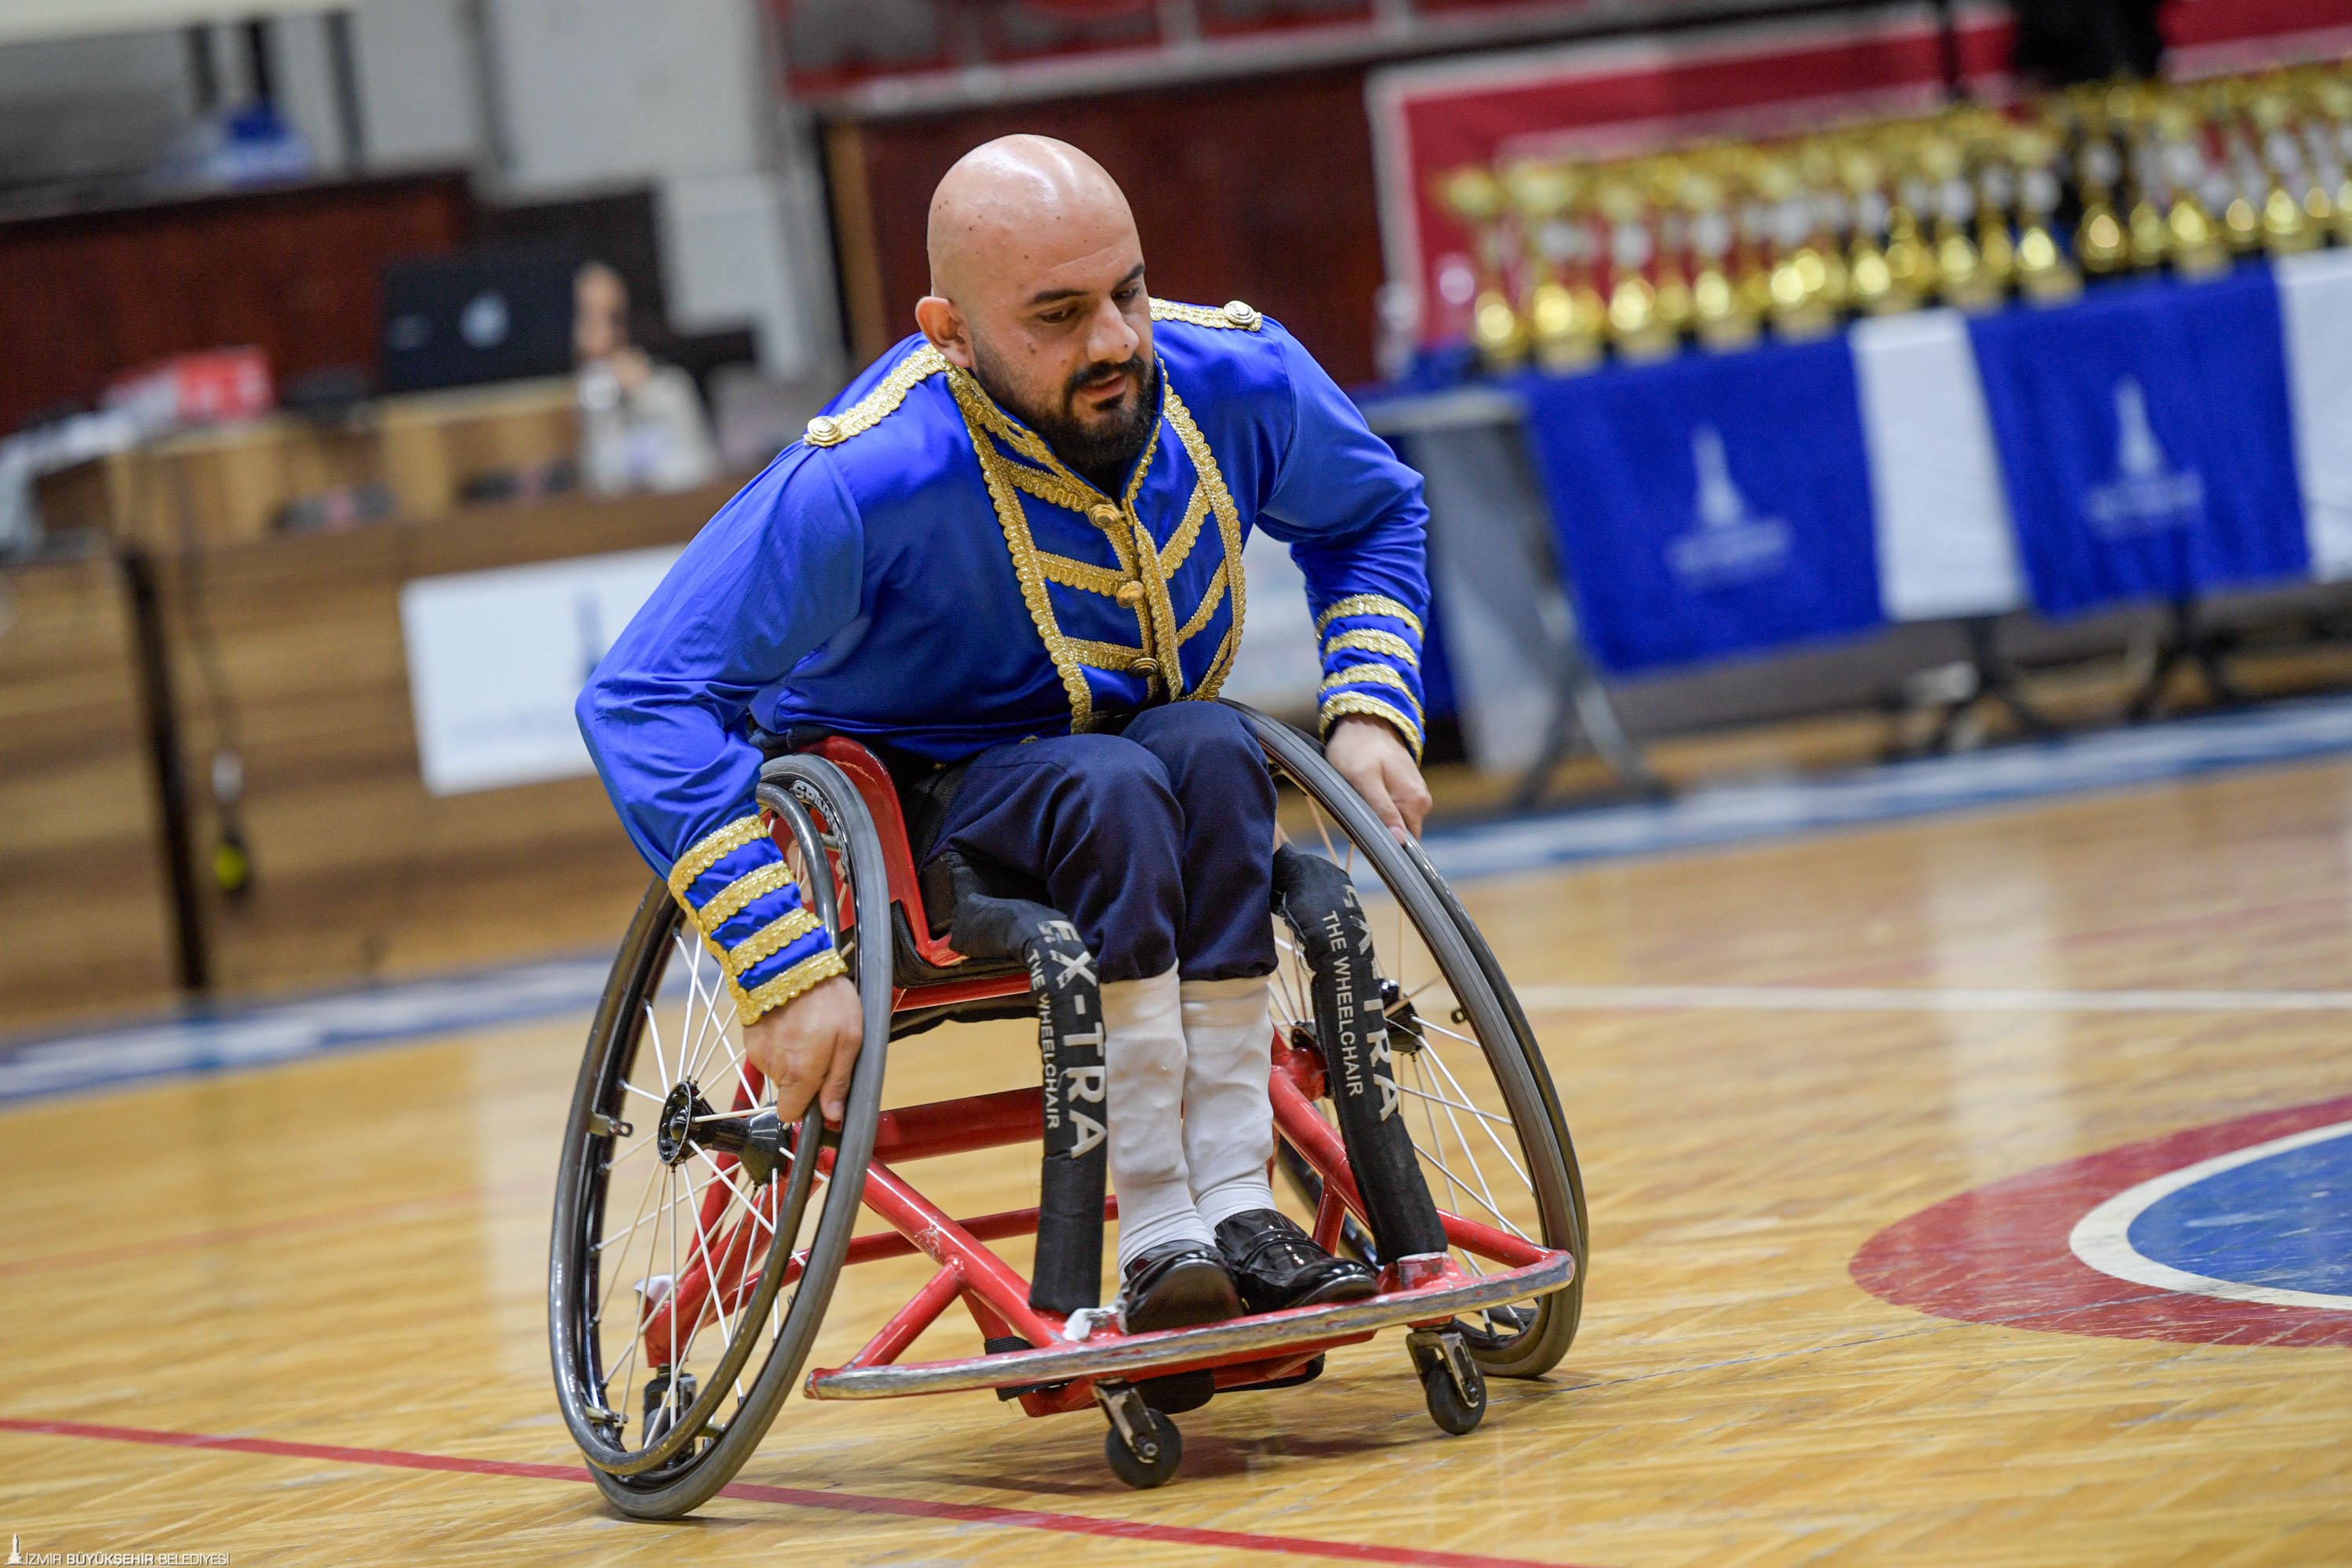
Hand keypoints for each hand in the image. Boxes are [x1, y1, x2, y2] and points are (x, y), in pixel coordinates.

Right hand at [741, 974, 862, 1125]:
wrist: (790, 960)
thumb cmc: (827, 997)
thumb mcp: (851, 1039)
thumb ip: (839, 1081)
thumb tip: (833, 1116)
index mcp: (799, 1074)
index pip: (791, 1114)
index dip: (807, 1105)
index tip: (821, 1089)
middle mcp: (773, 1068)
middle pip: (788, 1089)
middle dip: (805, 1075)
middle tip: (822, 1046)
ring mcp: (757, 1051)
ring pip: (777, 1069)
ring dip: (792, 1056)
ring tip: (807, 1028)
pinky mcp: (748, 1035)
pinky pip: (767, 1050)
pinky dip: (779, 1041)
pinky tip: (792, 1021)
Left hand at [1326, 714, 1430, 842]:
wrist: (1364, 718)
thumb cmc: (1357, 747)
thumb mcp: (1361, 779)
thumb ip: (1381, 809)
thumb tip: (1399, 841)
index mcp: (1414, 802)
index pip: (1406, 844)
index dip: (1385, 845)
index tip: (1364, 834)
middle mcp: (1421, 800)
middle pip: (1400, 833)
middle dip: (1379, 829)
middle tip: (1355, 811)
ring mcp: (1415, 793)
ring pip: (1395, 820)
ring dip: (1376, 816)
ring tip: (1359, 797)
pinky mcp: (1406, 787)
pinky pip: (1393, 807)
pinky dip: (1378, 805)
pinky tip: (1365, 791)